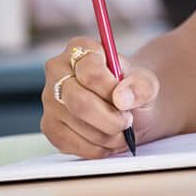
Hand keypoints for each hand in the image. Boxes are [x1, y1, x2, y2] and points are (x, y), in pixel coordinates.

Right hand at [40, 36, 162, 157]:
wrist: (126, 107)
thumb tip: (122, 98)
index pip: (90, 72)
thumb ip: (140, 85)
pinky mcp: (49, 126)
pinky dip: (94, 147)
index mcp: (81, 48)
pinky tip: (106, 140)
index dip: (111, 91)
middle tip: (127, 122)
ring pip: (76, 124)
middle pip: (79, 102)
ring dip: (105, 135)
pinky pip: (69, 143)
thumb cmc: (132, 88)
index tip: (126, 101)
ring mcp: (49, 99)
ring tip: (120, 131)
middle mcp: (58, 70)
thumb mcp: (146, 82)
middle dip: (109, 119)